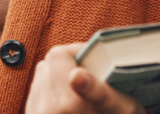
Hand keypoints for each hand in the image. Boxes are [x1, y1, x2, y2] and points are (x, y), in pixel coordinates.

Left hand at [25, 44, 146, 113]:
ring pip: (40, 78)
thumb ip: (100, 91)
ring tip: (81, 94)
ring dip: (58, 79)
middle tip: (93, 79)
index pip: (58, 55)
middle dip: (68, 66)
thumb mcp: (124, 110)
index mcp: (69, 107)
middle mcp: (47, 112)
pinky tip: (70, 107)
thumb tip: (77, 75)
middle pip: (46, 64)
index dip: (79, 52)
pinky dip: (51, 93)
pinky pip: (36, 95)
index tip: (97, 63)